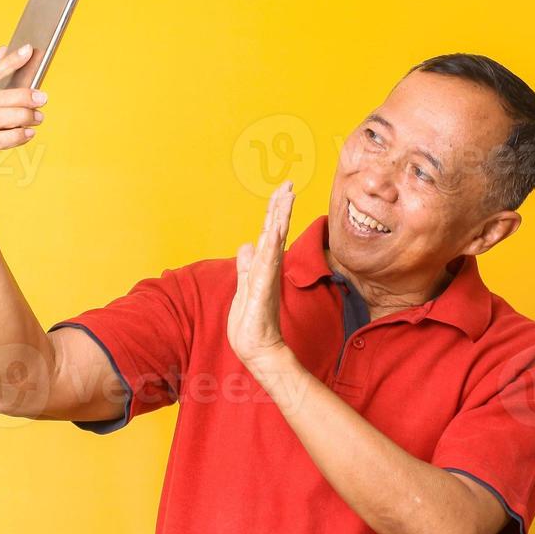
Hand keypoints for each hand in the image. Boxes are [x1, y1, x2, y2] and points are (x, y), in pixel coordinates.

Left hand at [227, 182, 296, 370]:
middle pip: (275, 232)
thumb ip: (246, 266)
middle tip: (289, 184)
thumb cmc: (252, 322)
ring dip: (279, 220)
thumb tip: (247, 245)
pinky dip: (271, 248)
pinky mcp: (263, 292)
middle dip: (281, 208)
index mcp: (264, 267)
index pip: (269, 234)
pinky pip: (267, 266)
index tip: (283, 190)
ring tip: (285, 198)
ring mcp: (267, 280)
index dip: (275, 212)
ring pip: (273, 244)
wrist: (257, 349)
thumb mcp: (244, 287)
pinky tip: (274, 232)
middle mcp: (268, 270)